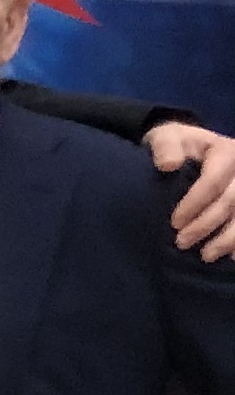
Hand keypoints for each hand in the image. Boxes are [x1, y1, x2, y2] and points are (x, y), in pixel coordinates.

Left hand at [146, 123, 234, 260]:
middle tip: (181, 243)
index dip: (194, 204)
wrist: (188, 148)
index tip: (174, 223)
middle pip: (231, 201)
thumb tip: (168, 165)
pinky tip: (232, 257)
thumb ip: (166, 147)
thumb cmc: (176, 145)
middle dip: (207, 225)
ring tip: (206, 256)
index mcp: (226, 152)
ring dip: (228, 239)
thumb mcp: (166, 138)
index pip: (213, 182)